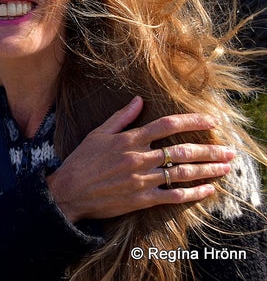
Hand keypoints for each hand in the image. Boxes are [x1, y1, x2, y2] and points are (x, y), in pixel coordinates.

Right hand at [45, 96, 234, 222]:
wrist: (69, 192)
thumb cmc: (82, 161)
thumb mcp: (98, 134)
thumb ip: (121, 117)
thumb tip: (139, 100)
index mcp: (129, 139)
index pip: (167, 125)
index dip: (193, 121)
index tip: (211, 121)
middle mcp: (139, 157)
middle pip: (182, 150)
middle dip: (210, 150)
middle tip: (229, 151)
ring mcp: (142, 179)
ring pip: (182, 173)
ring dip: (208, 170)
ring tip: (224, 168)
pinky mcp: (142, 198)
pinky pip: (174, 195)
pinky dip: (193, 193)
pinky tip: (207, 190)